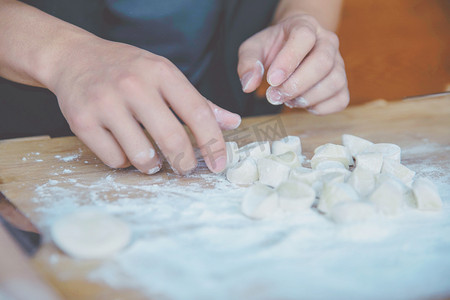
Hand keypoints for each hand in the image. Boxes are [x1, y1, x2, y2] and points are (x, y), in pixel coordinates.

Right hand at [46, 37, 240, 174]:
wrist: (75, 59)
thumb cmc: (128, 69)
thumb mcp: (165, 75)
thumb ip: (199, 102)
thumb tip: (232, 123)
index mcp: (161, 72)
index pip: (197, 112)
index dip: (213, 142)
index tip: (220, 164)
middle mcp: (134, 85)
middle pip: (171, 138)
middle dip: (185, 163)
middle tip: (186, 168)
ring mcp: (105, 102)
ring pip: (141, 155)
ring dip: (152, 165)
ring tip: (151, 157)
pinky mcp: (82, 120)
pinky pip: (114, 159)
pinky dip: (124, 161)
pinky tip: (124, 147)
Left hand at [238, 14, 348, 113]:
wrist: (292, 48)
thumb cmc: (274, 48)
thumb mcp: (254, 48)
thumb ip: (248, 63)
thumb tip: (249, 85)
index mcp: (305, 26)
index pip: (304, 38)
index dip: (288, 60)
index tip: (271, 80)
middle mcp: (327, 42)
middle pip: (323, 62)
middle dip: (296, 85)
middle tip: (274, 97)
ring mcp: (338, 63)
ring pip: (334, 82)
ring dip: (307, 98)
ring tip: (287, 101)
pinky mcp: (342, 84)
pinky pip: (340, 100)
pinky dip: (320, 108)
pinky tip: (302, 104)